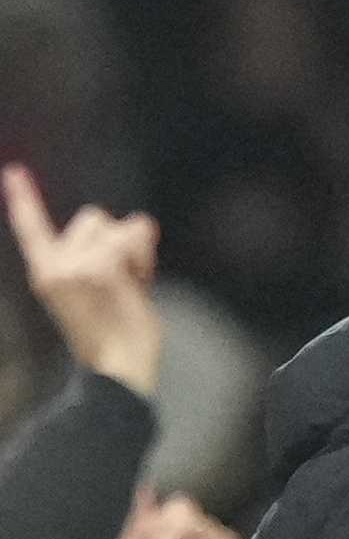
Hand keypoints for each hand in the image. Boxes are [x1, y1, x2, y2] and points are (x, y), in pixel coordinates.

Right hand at [3, 164, 160, 395]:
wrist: (119, 368)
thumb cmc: (117, 336)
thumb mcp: (106, 292)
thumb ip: (115, 257)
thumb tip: (143, 222)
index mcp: (47, 273)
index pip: (31, 229)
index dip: (24, 199)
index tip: (15, 171)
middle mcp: (55, 265)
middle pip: (93, 217)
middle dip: (117, 239)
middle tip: (125, 278)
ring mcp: (77, 265)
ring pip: (115, 225)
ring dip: (135, 248)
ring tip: (134, 282)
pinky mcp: (101, 267)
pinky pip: (132, 239)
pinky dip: (143, 256)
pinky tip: (140, 281)